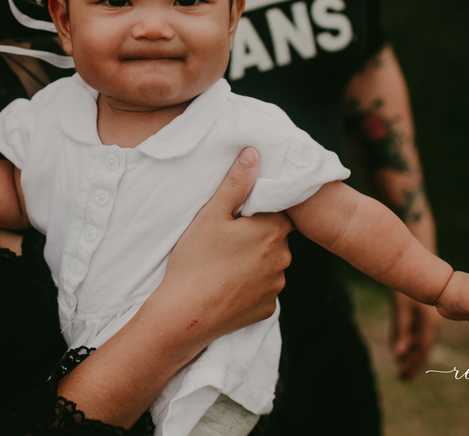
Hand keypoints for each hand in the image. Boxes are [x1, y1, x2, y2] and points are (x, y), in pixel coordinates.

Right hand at [156, 148, 293, 345]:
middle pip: (275, 236)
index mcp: (273, 229)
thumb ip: (236, 183)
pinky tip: (228, 285)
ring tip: (224, 263)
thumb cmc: (196, 260)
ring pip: (270, 264)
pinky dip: (250, 286)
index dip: (256, 210)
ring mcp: (276, 286)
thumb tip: (254, 154)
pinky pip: (263, 290)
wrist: (185, 315)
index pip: (276, 209)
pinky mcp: (267, 309)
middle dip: (256, 235)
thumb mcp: (212, 214)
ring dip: (255, 261)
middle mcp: (283, 258)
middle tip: (226, 238)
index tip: (236, 215)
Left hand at [391, 290, 441, 379]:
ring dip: (411, 356)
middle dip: (412, 364)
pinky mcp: (423, 315)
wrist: (419, 270)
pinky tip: (402, 349)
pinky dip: (410, 343)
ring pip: (420, 342)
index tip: (404, 378)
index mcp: (428, 325)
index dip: (412, 365)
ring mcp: (428, 319)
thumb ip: (400, 331)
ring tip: (403, 370)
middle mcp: (430, 324)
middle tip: (403, 380)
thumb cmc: (407, 289)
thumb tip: (397, 354)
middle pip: (422, 350)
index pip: (420, 350)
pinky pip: (418, 333)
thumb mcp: (402, 310)